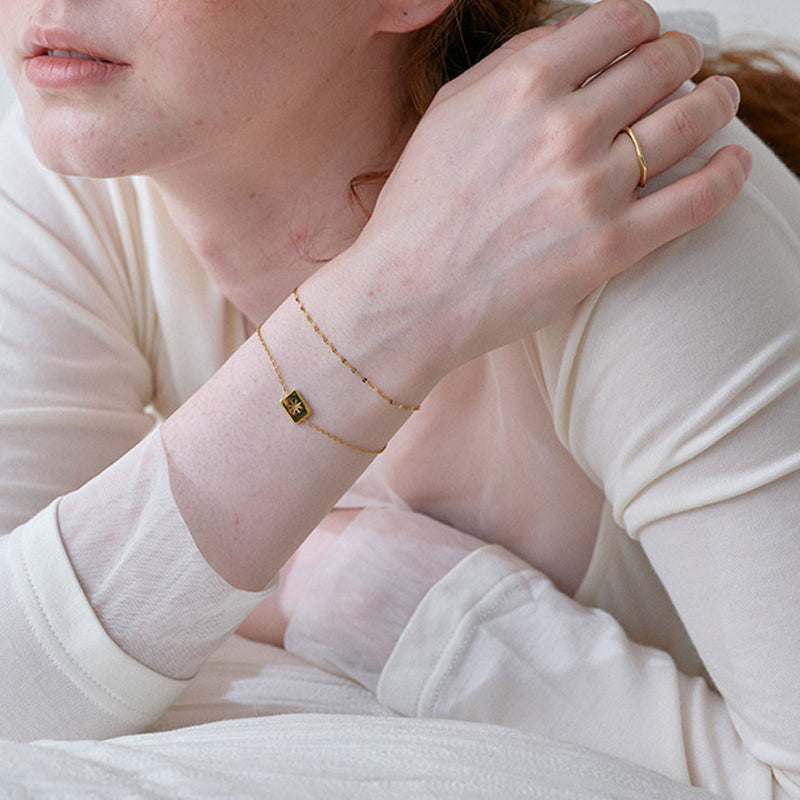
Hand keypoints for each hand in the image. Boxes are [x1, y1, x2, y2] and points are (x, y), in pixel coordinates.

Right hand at [317, 0, 750, 396]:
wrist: (409, 296)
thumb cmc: (419, 211)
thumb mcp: (449, 114)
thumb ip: (511, 65)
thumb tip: (573, 38)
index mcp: (524, 84)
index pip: (621, 22)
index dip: (645, 26)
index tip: (647, 39)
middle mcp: (565, 127)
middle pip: (665, 63)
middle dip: (682, 57)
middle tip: (686, 68)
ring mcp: (593, 188)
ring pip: (691, 118)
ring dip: (716, 101)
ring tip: (719, 102)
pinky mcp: (611, 246)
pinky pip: (698, 197)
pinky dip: (728, 172)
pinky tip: (735, 161)